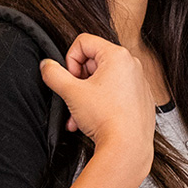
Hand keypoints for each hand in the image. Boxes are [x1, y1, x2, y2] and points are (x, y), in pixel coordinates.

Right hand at [39, 33, 156, 152]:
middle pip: (93, 61)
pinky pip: (116, 93)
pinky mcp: (140, 98)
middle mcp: (132, 64)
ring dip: (85, 96)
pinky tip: (92, 119)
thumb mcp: (71, 92)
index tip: (70, 79)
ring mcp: (138, 82)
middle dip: (78, 81)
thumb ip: (53, 74)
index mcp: (118, 55)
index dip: (70, 60)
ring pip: (103, 80)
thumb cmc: (106, 117)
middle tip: (74, 96)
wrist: (127, 145)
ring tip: (78, 114)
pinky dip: (101, 103)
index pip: (83, 42)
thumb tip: (46, 65)